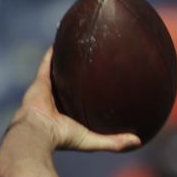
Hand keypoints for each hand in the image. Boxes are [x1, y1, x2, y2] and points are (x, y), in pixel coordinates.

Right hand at [8, 47, 139, 151]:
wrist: (37, 133)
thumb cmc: (63, 139)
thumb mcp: (93, 140)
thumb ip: (115, 141)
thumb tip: (139, 141)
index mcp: (69, 115)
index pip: (82, 102)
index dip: (92, 93)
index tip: (105, 83)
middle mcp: (58, 101)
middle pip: (72, 83)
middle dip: (80, 73)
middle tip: (96, 59)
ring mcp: (48, 90)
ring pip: (60, 69)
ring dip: (68, 57)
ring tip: (80, 42)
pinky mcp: (40, 81)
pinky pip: (48, 61)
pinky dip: (55, 49)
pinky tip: (64, 34)